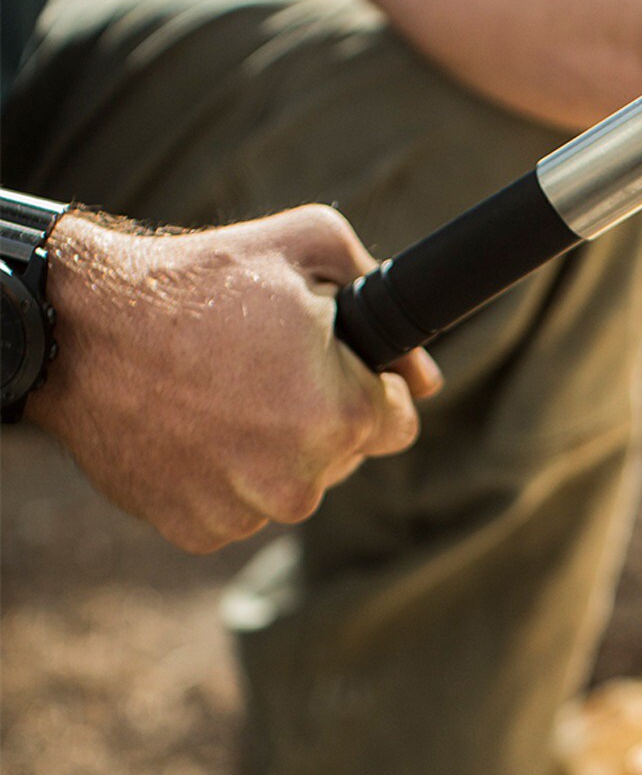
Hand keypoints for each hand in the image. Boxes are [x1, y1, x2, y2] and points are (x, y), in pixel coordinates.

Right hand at [27, 206, 440, 552]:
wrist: (82, 326)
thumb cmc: (202, 279)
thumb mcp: (310, 244)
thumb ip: (383, 296)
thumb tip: (425, 378)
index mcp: (339, 415)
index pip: (399, 423)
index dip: (372, 387)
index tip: (337, 366)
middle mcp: (298, 481)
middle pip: (346, 455)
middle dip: (322, 414)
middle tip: (266, 367)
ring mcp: (243, 512)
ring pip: (294, 485)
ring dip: (275, 448)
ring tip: (225, 391)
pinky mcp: (195, 530)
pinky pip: (240, 508)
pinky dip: (226, 474)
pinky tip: (195, 426)